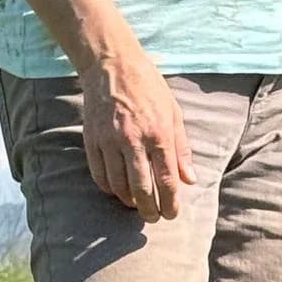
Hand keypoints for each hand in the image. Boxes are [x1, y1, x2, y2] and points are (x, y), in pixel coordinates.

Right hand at [79, 44, 194, 220]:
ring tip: (137, 204)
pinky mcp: (92, 139)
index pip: (167, 181)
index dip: (170, 204)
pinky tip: (117, 190)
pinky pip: (99, 174)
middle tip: (153, 217)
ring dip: (129, 201)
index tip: (171, 214)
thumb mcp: (174, 114)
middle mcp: (134, 140)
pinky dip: (108, 188)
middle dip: (150, 210)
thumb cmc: (149, 88)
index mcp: (159, 134)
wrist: (112, 64)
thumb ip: (182, 149)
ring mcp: (110, 140)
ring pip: (119, 186)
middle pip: (142, 190)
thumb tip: (190, 180)